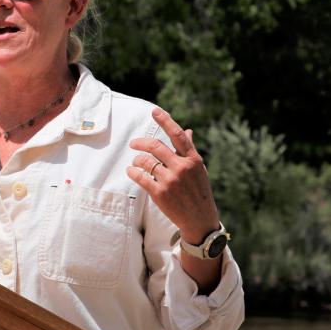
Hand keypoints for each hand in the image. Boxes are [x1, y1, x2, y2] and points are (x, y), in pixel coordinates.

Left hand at [126, 108, 219, 243]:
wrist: (199, 219)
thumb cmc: (198, 191)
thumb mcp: (198, 169)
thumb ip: (189, 150)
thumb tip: (187, 130)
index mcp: (193, 159)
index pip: (178, 135)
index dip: (166, 121)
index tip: (155, 111)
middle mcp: (182, 167)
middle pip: (155, 146)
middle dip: (140, 142)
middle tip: (133, 143)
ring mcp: (171, 180)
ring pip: (145, 161)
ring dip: (136, 159)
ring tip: (135, 162)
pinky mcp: (160, 193)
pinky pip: (140, 177)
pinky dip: (133, 172)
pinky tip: (131, 171)